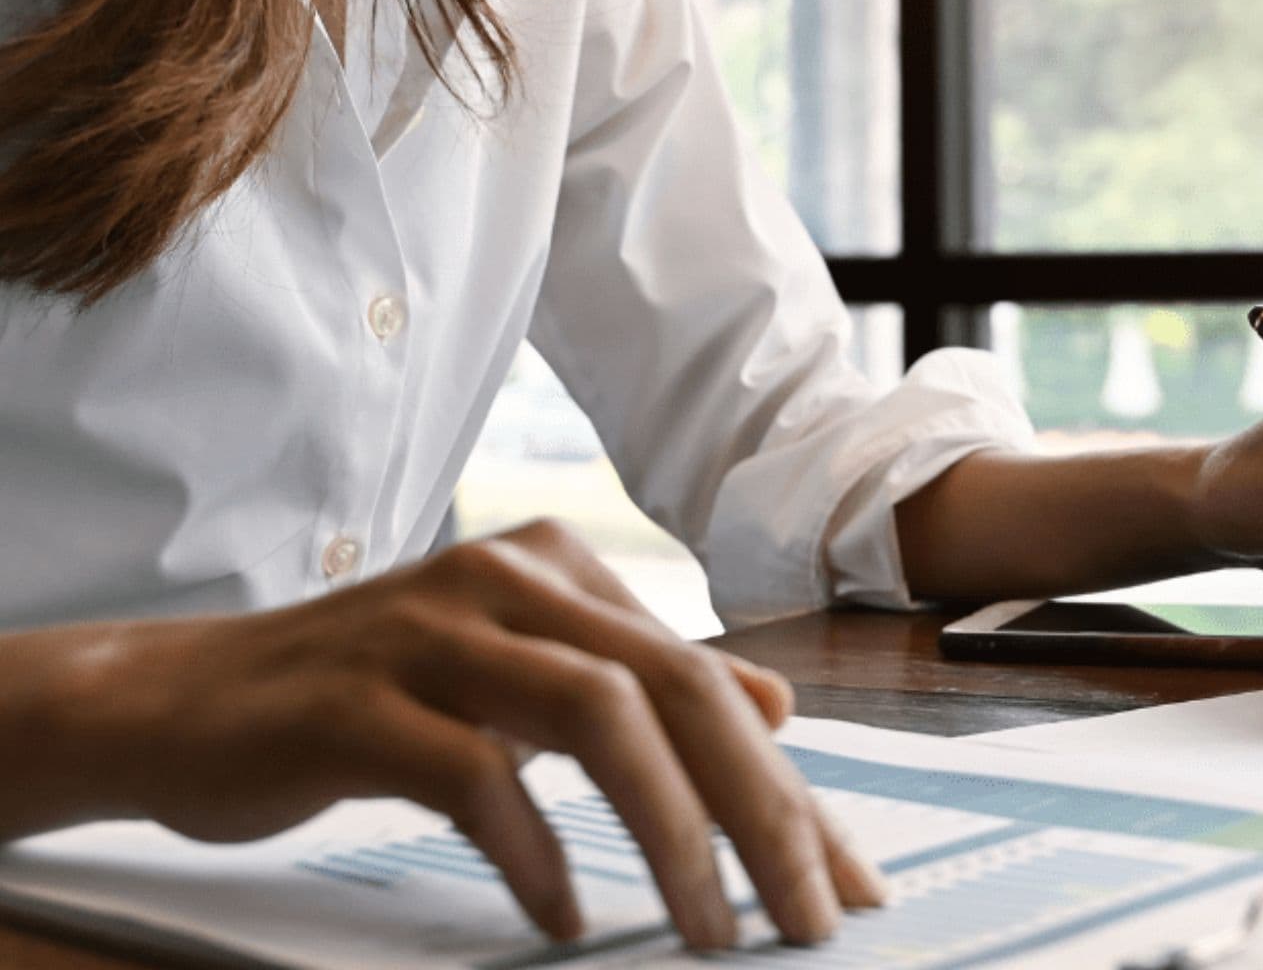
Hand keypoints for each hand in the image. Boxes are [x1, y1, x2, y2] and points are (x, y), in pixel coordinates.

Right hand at [48, 520, 885, 947]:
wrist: (181, 698)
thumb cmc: (370, 697)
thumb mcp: (521, 678)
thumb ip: (641, 683)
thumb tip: (774, 704)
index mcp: (559, 571)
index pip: (705, 680)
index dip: (788, 786)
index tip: (843, 880)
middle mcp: (509, 578)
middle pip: (673, 688)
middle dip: (760, 811)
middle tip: (806, 917)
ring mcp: (431, 630)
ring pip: (596, 714)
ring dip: (670, 831)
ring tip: (708, 929)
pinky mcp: (358, 699)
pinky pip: (474, 774)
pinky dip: (534, 853)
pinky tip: (562, 917)